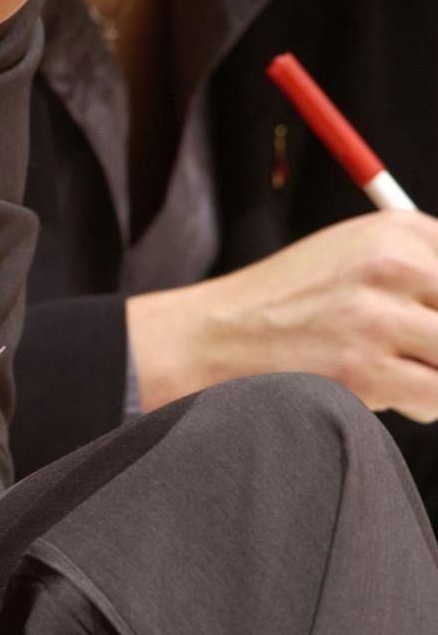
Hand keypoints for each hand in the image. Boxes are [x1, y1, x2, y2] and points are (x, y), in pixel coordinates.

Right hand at [128, 211, 437, 420]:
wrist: (218, 335)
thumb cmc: (295, 301)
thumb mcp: (357, 255)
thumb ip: (423, 268)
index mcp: (395, 229)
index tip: (430, 317)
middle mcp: (390, 263)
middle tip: (417, 347)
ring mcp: (376, 318)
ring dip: (435, 373)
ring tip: (400, 367)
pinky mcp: (364, 371)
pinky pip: (437, 398)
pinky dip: (422, 405)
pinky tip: (383, 390)